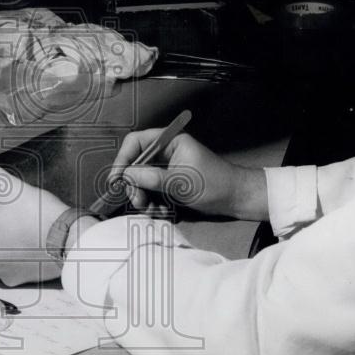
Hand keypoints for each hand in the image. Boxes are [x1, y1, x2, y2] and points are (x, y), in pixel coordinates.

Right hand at [107, 130, 267, 219]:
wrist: (237, 200)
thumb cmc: (215, 184)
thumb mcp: (181, 182)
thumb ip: (152, 178)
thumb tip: (126, 176)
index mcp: (169, 141)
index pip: (136, 142)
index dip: (123, 159)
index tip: (117, 180)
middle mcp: (166, 152)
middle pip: (136, 164)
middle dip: (134, 184)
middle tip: (138, 202)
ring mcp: (168, 168)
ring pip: (142, 180)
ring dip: (143, 196)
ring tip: (151, 210)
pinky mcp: (170, 184)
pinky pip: (152, 191)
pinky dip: (153, 202)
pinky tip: (162, 212)